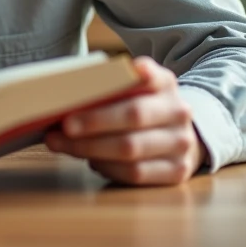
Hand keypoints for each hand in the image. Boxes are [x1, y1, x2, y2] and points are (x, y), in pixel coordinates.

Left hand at [45, 56, 206, 186]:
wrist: (177, 137)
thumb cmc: (142, 110)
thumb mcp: (135, 91)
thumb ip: (111, 87)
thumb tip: (67, 96)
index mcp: (165, 83)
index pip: (150, 76)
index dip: (136, 75)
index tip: (117, 73)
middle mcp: (178, 111)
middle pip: (135, 115)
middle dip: (95, 121)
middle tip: (65, 125)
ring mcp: (181, 143)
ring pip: (131, 148)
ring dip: (91, 148)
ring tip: (64, 145)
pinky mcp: (177, 171)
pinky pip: (135, 173)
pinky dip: (107, 167)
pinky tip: (90, 160)